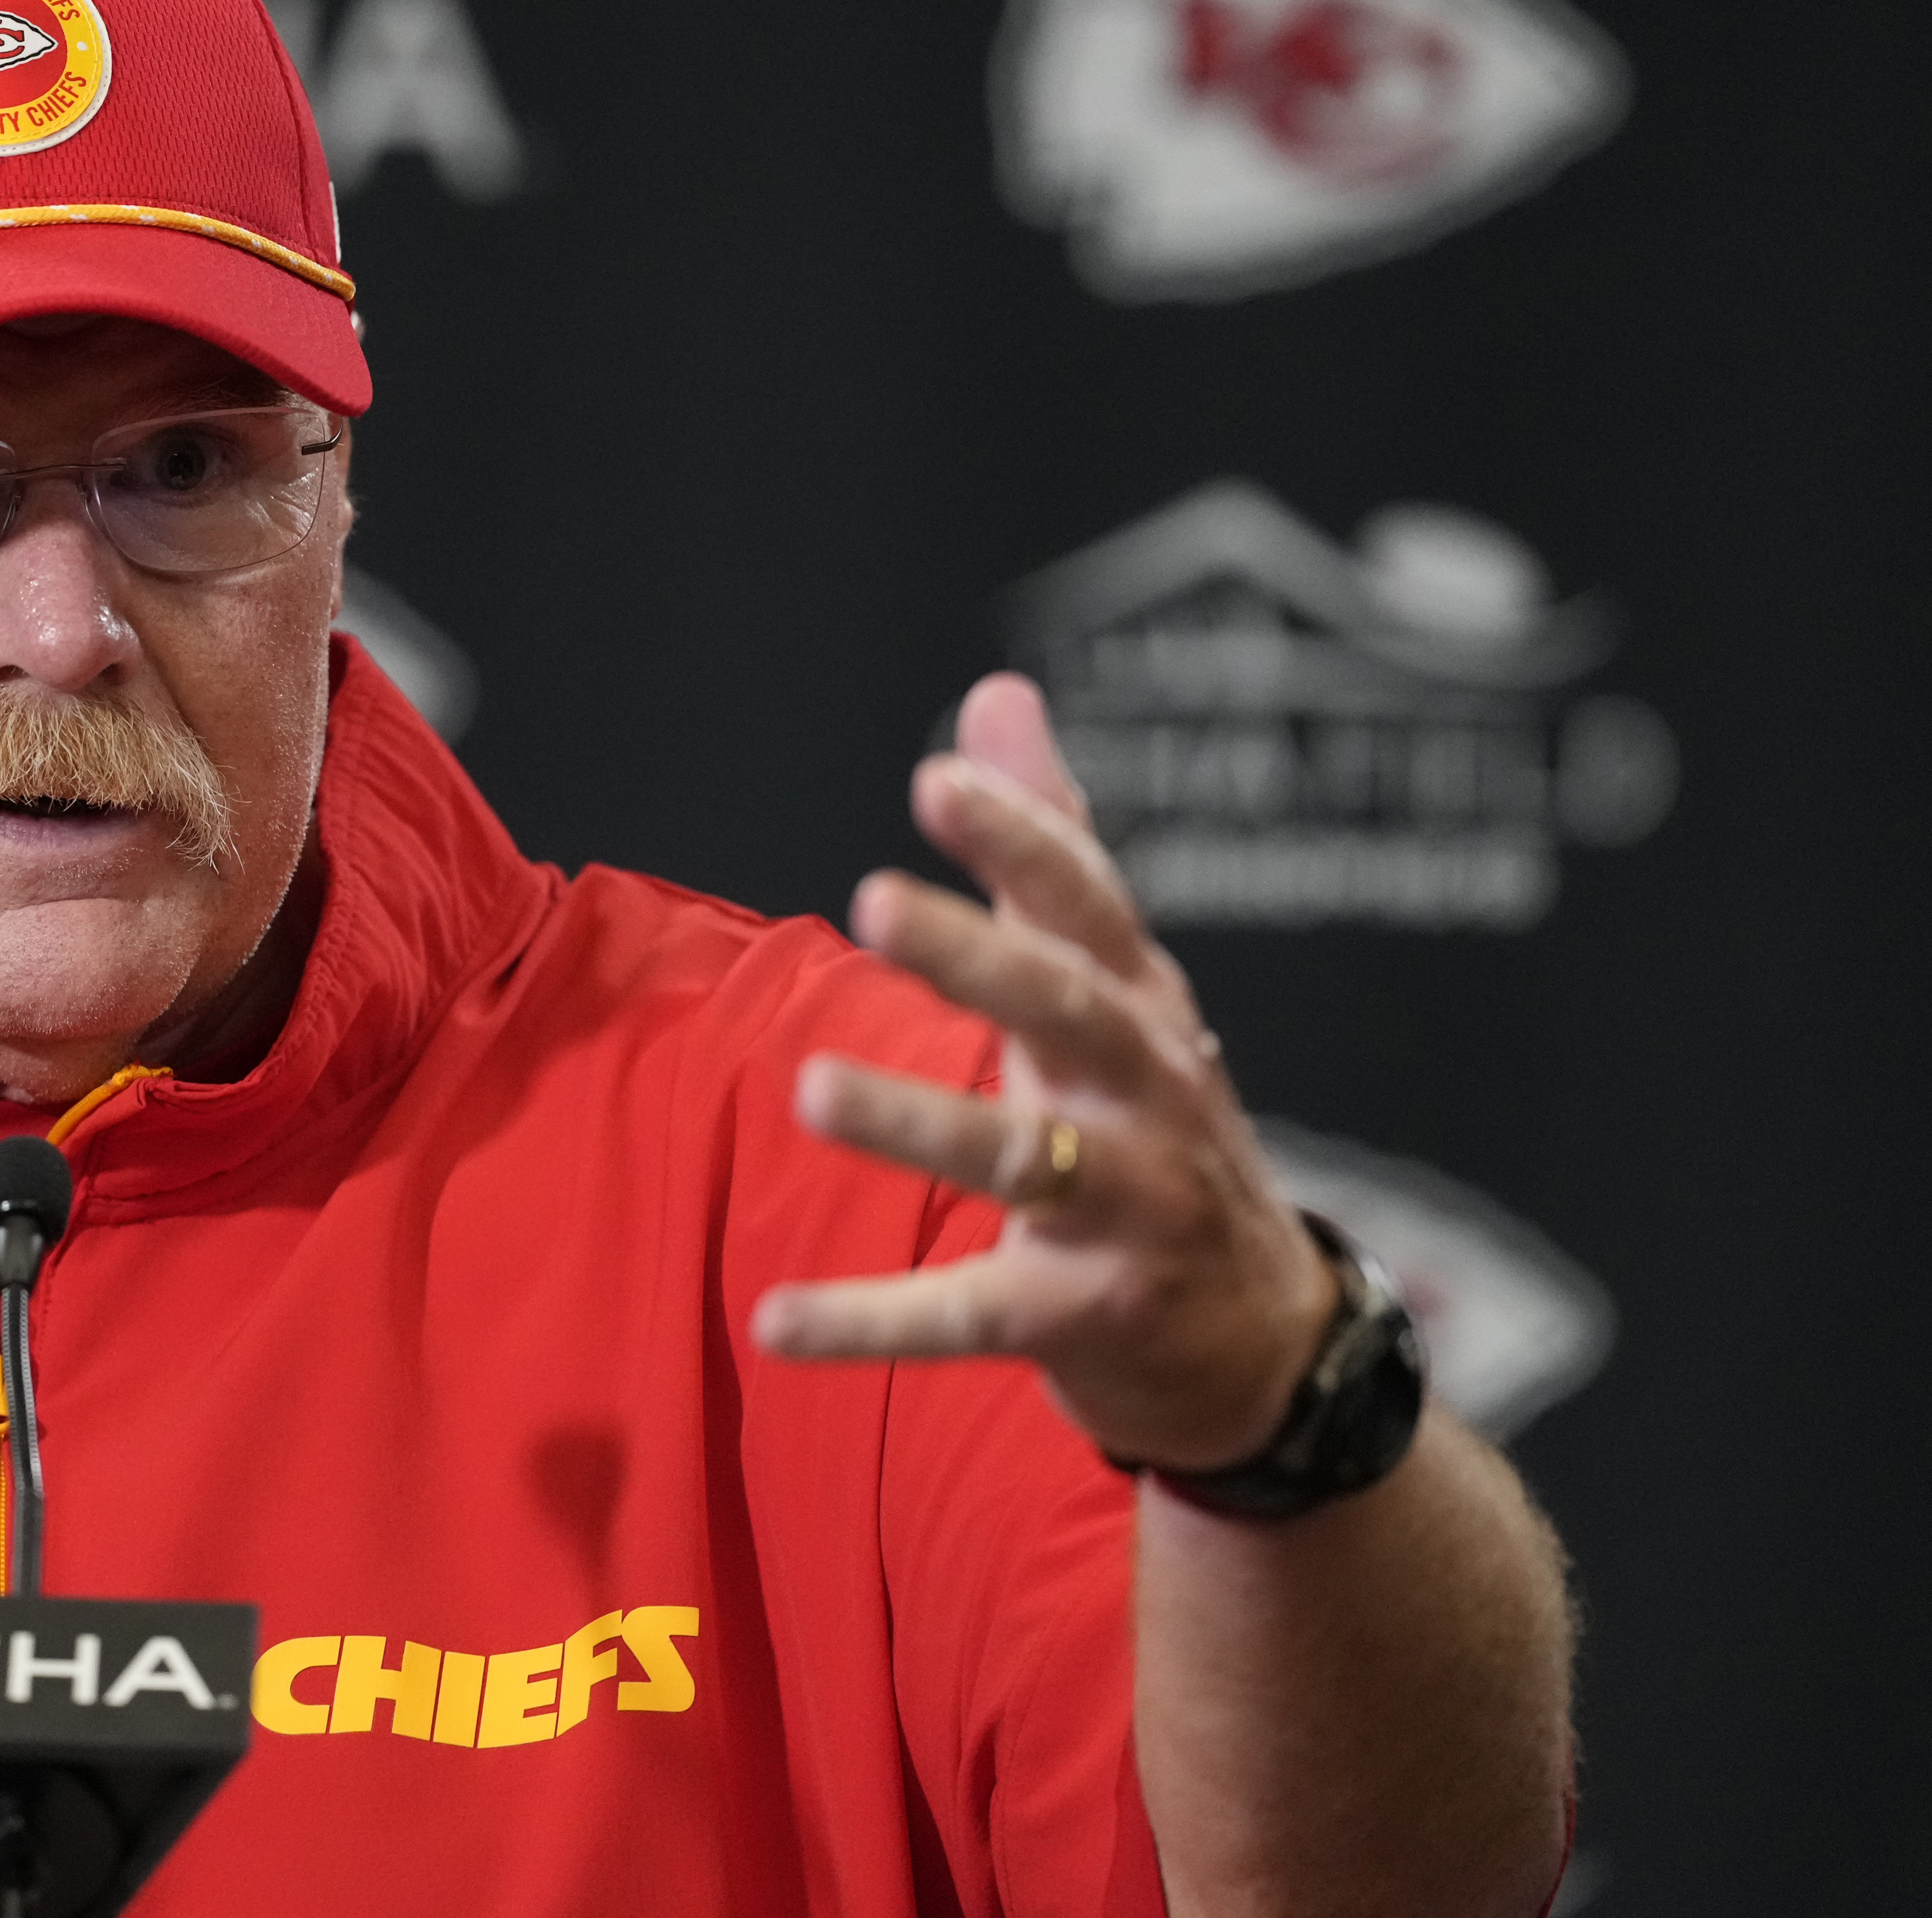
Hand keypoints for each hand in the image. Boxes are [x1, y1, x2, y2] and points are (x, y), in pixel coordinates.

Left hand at [752, 673, 1339, 1473]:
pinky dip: (873, 1321)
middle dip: (978, 958)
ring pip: (1015, 1160)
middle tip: (874, 900)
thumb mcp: (1115, 988)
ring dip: (914, 1122)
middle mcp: (1146, 1098)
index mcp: (1139, 1009)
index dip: (1023, 836)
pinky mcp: (1084, 1317)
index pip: (1087, 904)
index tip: (939, 777)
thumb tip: (995, 696)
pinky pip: (968, 1314)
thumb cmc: (1154, 1129)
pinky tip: (774, 1322)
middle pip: (1065, 1012)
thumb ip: (1052, 847)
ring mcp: (1125, 1211)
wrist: (1262, 1339)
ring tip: (808, 1087)